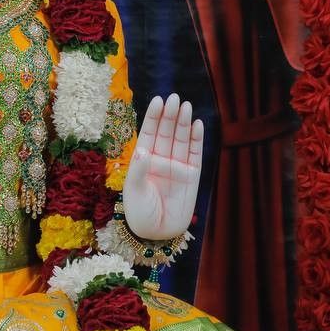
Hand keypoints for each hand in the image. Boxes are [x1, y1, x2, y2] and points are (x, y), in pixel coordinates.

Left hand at [122, 93, 202, 240]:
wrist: (157, 233)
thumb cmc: (140, 212)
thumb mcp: (133, 190)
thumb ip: (138, 169)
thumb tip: (143, 150)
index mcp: (144, 159)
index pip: (149, 132)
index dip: (153, 116)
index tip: (157, 100)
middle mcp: (160, 159)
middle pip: (166, 132)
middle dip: (169, 115)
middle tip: (174, 97)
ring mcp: (177, 166)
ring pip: (181, 139)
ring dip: (183, 122)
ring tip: (185, 105)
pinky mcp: (191, 176)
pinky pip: (195, 154)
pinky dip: (196, 139)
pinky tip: (197, 124)